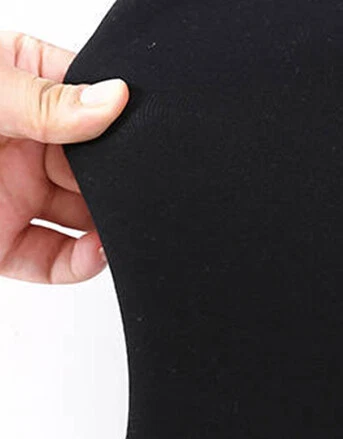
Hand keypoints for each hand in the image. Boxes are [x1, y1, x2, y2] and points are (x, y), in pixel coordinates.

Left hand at [0, 31, 127, 282]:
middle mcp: (24, 141)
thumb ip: (45, 100)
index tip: (145, 138)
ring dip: (109, 227)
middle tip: (139, 192)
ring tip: (122, 229)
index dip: (120, 120)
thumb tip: (114, 98)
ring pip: (84, 217)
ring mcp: (16, 193)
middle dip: (120, 183)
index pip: (88, 99)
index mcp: (18, 87)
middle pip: (94, 166)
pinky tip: (96, 254)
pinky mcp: (5, 241)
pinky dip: (82, 263)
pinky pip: (57, 258)